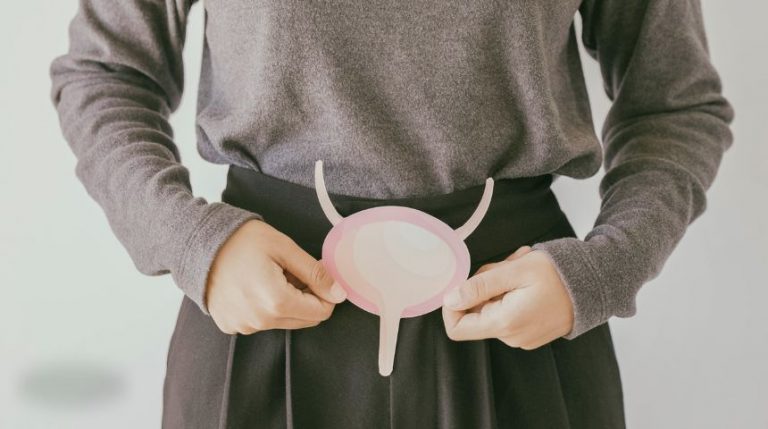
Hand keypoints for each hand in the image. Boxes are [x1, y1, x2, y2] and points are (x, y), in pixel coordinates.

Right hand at [205, 219, 346, 334]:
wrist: (198, 243)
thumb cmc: (242, 241)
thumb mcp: (285, 248)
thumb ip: (315, 273)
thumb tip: (339, 293)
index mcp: (276, 302)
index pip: (321, 312)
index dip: (324, 293)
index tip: (314, 274)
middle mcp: (260, 321)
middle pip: (305, 320)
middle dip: (306, 298)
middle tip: (290, 272)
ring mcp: (243, 326)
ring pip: (284, 321)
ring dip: (286, 302)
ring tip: (269, 276)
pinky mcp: (231, 326)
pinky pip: (261, 322)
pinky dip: (265, 307)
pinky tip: (253, 285)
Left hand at [441, 246, 573, 349]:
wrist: (597, 283)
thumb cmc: (558, 273)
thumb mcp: (515, 271)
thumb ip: (479, 286)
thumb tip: (449, 299)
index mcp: (504, 323)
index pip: (456, 328)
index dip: (452, 305)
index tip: (465, 281)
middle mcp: (511, 337)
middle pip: (475, 313)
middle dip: (484, 286)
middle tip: (506, 264)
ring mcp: (522, 338)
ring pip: (492, 308)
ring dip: (500, 285)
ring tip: (521, 267)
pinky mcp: (531, 333)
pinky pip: (508, 312)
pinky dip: (512, 293)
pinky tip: (529, 279)